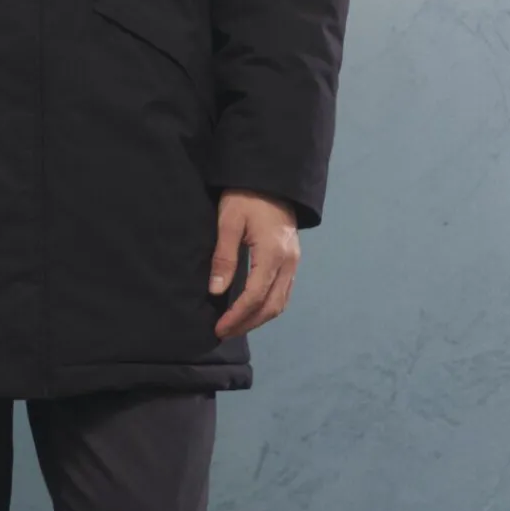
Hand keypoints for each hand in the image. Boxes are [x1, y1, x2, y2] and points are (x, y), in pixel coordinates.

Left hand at [209, 191, 299, 339]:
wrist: (271, 178)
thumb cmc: (246, 196)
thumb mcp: (228, 223)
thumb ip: (223, 258)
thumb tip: (216, 291)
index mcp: (273, 254)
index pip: (255, 296)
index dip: (237, 316)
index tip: (219, 328)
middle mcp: (288, 262)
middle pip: (271, 306)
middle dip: (247, 323)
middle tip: (224, 333)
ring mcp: (293, 261)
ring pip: (280, 302)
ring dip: (259, 318)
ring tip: (236, 326)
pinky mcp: (292, 258)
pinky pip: (284, 291)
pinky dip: (268, 306)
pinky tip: (252, 309)